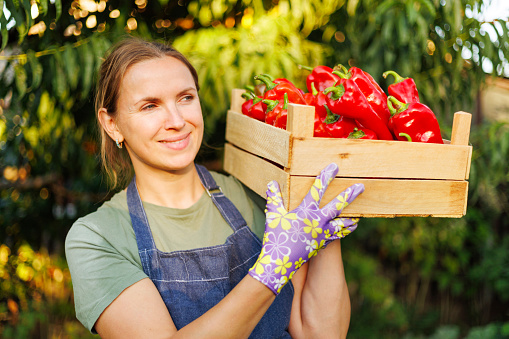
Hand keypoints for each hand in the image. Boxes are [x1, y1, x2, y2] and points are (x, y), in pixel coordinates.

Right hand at [248, 163, 364, 293]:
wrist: (280, 263)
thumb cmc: (275, 238)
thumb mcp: (274, 216)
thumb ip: (274, 199)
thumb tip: (272, 183)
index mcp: (305, 212)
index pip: (317, 190)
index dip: (325, 177)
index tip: (334, 167)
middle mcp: (317, 221)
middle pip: (337, 205)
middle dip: (349, 195)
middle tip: (361, 187)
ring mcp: (322, 234)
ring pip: (341, 223)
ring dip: (350, 218)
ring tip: (359, 215)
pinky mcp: (322, 244)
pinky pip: (337, 236)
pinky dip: (344, 230)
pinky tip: (350, 227)